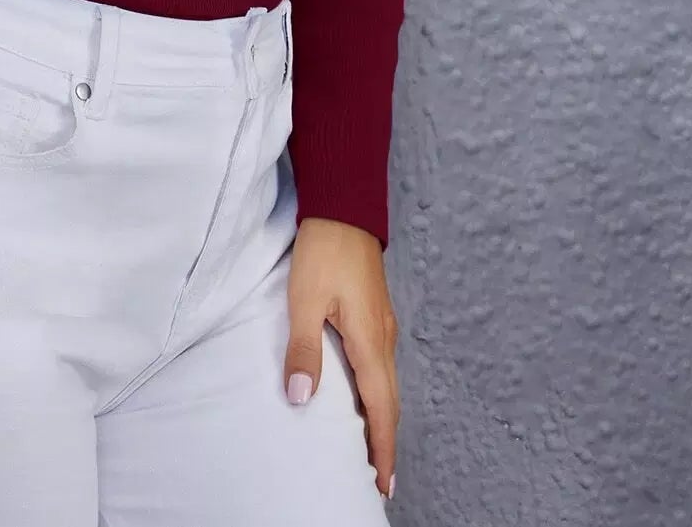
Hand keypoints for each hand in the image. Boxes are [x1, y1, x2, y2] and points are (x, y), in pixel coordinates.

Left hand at [283, 216, 399, 502]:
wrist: (345, 208)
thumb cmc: (323, 250)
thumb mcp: (304, 299)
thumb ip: (303, 349)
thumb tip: (301, 398)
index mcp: (370, 341)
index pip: (382, 408)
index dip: (382, 448)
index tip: (382, 483)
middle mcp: (384, 338)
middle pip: (390, 402)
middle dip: (385, 442)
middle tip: (378, 479)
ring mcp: (383, 325)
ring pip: (387, 383)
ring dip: (382, 418)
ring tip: (370, 448)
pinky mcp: (375, 314)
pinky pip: (381, 365)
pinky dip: (377, 392)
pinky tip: (363, 397)